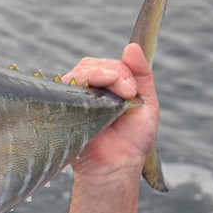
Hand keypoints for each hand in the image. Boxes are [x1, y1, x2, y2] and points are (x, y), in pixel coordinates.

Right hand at [64, 42, 159, 182]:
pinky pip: (67, 85)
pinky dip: (83, 84)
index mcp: (108, 88)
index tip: (131, 92)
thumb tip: (131, 46)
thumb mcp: (147, 103)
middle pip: (92, 64)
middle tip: (126, 94)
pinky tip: (95, 98)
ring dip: (101, 76)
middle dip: (113, 72)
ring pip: (81, 71)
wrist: (117, 165)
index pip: (109, 64)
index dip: (122, 70)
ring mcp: (75, 99)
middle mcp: (89, 91)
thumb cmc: (132, 140)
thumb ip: (142, 74)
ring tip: (116, 98)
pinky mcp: (64, 107)